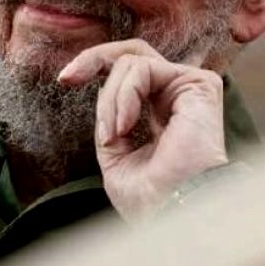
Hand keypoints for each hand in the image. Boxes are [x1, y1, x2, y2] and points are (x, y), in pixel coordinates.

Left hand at [56, 38, 228, 222]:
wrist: (173, 213)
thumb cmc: (150, 198)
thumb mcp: (114, 154)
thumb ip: (110, 119)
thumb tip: (102, 95)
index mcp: (160, 113)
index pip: (128, 72)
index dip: (94, 66)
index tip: (64, 81)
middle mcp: (176, 96)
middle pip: (130, 53)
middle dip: (92, 58)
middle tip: (67, 78)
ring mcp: (188, 88)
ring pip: (130, 63)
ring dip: (110, 100)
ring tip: (113, 134)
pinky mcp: (200, 84)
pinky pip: (143, 68)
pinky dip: (123, 96)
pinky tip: (124, 126)